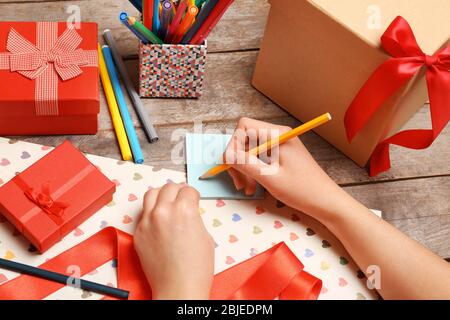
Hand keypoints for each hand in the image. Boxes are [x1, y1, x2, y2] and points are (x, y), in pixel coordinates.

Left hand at [134, 183, 214, 299]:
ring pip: (151, 194)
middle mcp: (163, 211)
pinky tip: (159, 220)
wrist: (178, 288)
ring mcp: (148, 221)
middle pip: (169, 187)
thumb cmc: (196, 268)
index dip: (194, 195)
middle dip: (178, 191)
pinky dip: (152, 212)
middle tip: (182, 197)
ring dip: (161, 195)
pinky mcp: (138, 232)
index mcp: (184, 210)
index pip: (188, 190)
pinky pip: (144, 213)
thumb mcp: (205, 235)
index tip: (193, 199)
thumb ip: (194, 217)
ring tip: (167, 201)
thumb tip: (188, 210)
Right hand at [224, 118, 344, 219]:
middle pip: (245, 139)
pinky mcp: (280, 155)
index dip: (233, 144)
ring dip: (244, 169)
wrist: (326, 202)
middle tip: (239, 183)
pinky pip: (258, 158)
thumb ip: (246, 164)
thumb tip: (225, 155)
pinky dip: (252, 171)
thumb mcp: (269, 178)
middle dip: (238, 160)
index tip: (232, 166)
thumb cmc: (301, 190)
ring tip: (247, 188)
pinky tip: (254, 187)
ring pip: (249, 150)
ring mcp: (279, 145)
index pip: (243, 127)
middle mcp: (277, 135)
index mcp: (277, 135)